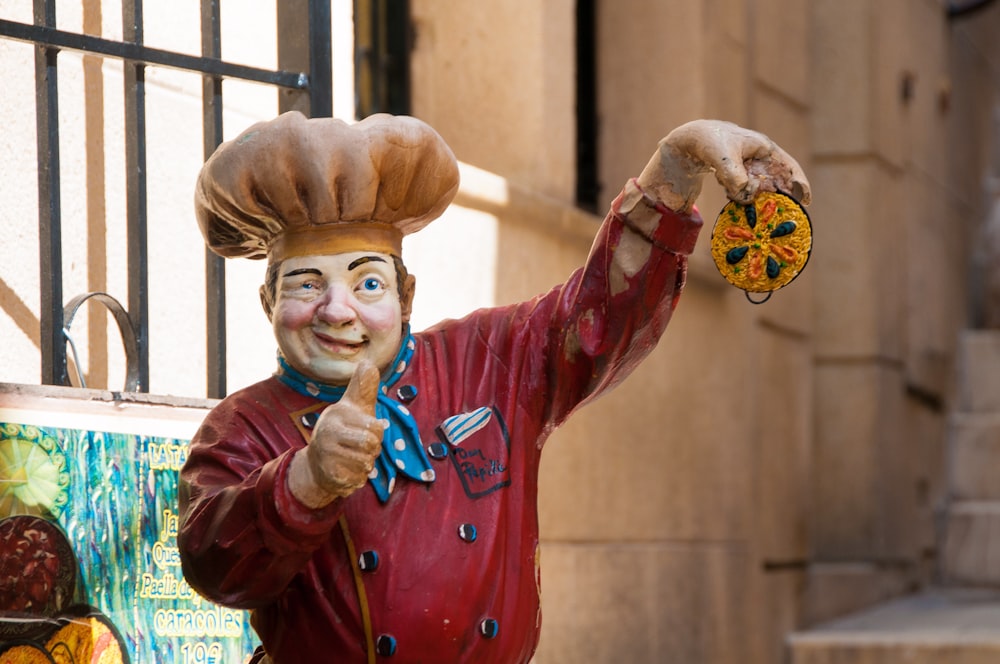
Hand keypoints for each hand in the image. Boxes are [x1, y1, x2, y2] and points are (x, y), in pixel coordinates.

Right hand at [288, 361, 385, 507]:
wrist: (317, 463)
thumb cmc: (343, 430)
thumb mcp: (353, 406)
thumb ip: (363, 387)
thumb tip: (368, 362)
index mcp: (336, 415)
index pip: (376, 427)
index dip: (377, 432)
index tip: (367, 429)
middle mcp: (328, 434)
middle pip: (372, 446)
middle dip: (373, 450)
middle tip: (361, 447)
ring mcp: (327, 457)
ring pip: (366, 465)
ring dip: (365, 465)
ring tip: (353, 458)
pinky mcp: (328, 477)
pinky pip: (358, 481)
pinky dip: (357, 479)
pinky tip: (346, 472)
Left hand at [636, 120, 810, 212]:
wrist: (684, 141)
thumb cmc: (707, 142)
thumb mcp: (724, 160)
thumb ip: (737, 179)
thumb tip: (747, 197)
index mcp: (762, 148)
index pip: (788, 167)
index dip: (800, 184)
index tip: (805, 202)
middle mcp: (757, 158)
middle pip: (777, 180)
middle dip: (780, 197)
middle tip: (783, 215)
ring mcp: (745, 167)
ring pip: (759, 187)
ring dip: (758, 199)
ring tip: (759, 212)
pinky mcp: (732, 175)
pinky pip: (743, 190)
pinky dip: (741, 197)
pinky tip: (733, 200)